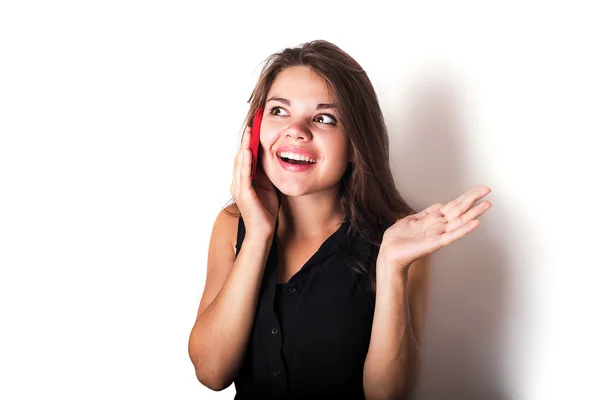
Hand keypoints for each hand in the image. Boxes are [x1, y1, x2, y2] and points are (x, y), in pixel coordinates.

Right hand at [230, 126, 279, 238]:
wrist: (263, 233)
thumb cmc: (266, 213)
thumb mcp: (268, 187)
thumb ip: (265, 174)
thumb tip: (270, 158)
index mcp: (243, 181)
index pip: (244, 158)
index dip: (248, 143)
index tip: (255, 129)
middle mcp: (238, 183)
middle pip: (240, 157)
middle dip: (246, 140)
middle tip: (252, 125)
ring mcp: (239, 188)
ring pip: (240, 163)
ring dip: (244, 146)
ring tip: (249, 132)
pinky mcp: (244, 194)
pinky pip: (244, 175)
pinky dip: (246, 162)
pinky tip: (248, 152)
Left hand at [377, 186, 491, 271]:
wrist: (389, 252)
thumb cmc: (398, 239)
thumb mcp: (411, 219)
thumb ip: (426, 213)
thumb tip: (439, 205)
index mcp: (433, 219)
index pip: (454, 205)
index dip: (466, 196)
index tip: (480, 189)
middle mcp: (439, 226)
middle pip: (460, 210)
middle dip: (473, 199)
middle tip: (487, 190)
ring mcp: (439, 234)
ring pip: (460, 221)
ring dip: (474, 213)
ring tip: (487, 204)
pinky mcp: (435, 243)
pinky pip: (452, 236)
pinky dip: (464, 230)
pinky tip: (475, 223)